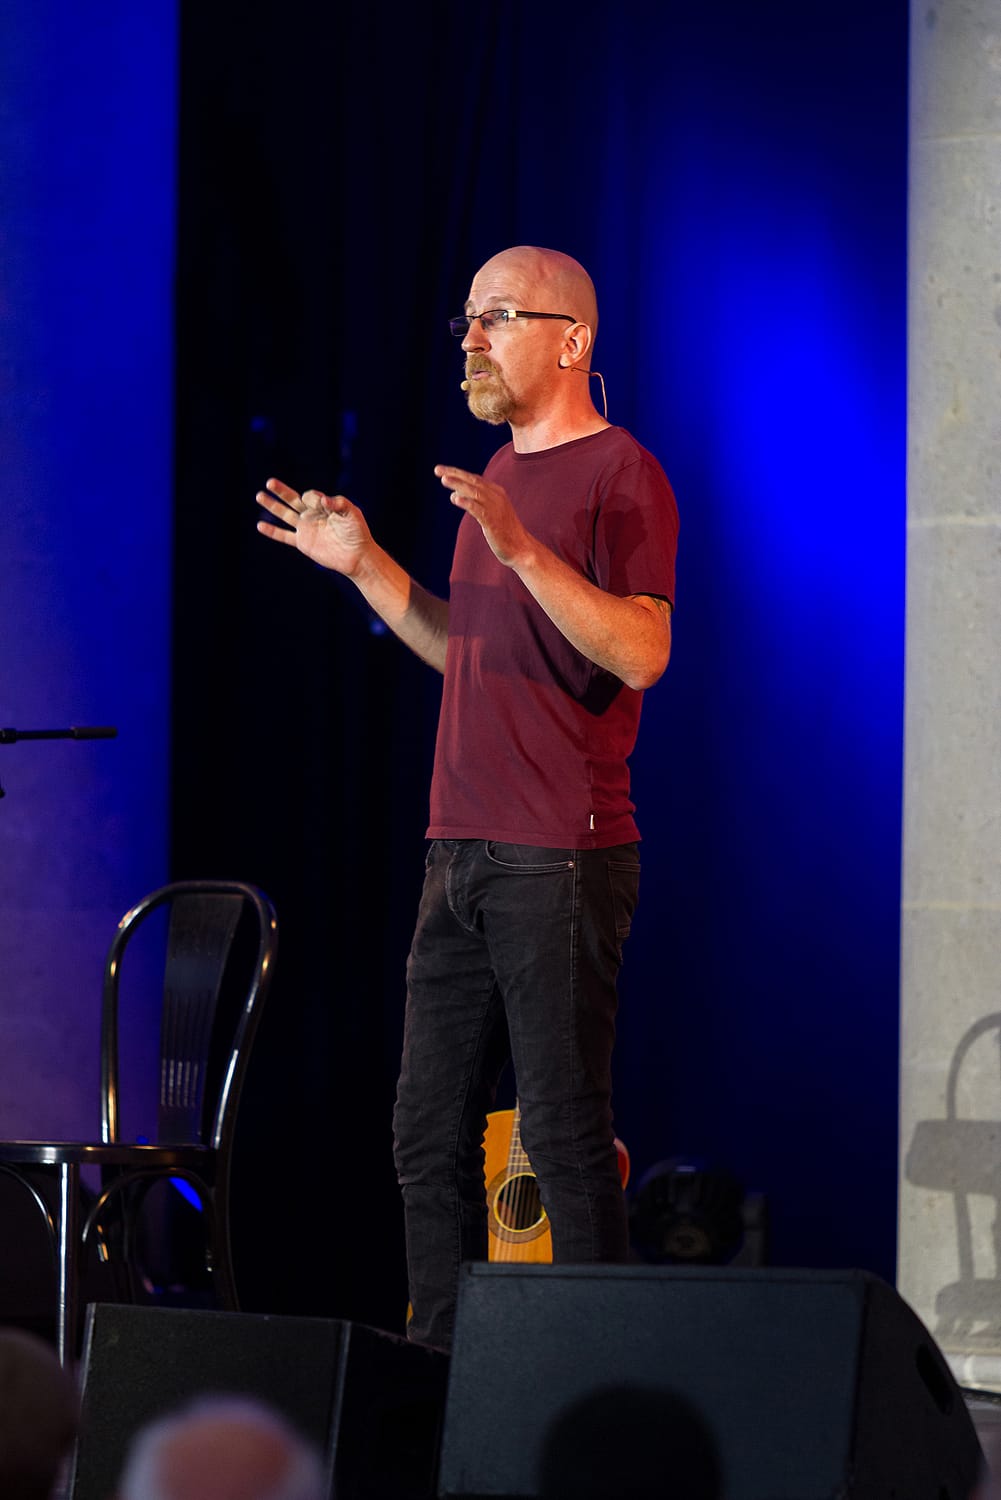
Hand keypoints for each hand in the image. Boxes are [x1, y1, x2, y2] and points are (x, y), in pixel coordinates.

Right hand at [256, 477, 372, 576]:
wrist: (357, 556)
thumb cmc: (357, 533)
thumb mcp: (352, 513)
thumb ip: (338, 503)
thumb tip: (322, 500)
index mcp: (324, 505)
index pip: (310, 496)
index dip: (313, 498)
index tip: (322, 505)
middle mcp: (313, 515)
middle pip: (293, 499)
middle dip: (281, 491)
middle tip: (270, 482)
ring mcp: (306, 528)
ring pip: (285, 514)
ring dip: (272, 505)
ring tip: (259, 495)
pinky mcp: (303, 543)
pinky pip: (284, 536)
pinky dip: (272, 531)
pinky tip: (260, 526)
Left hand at [434, 464, 534, 569]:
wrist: (521, 548)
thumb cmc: (504, 531)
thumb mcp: (489, 511)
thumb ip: (473, 501)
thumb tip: (455, 494)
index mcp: (496, 492)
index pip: (474, 478)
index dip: (457, 473)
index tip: (441, 470)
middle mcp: (496, 497)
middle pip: (473, 481)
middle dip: (454, 474)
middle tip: (437, 470)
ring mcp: (495, 508)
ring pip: (475, 492)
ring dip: (458, 485)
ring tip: (443, 480)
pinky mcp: (493, 522)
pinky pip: (478, 509)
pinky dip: (467, 502)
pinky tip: (455, 498)